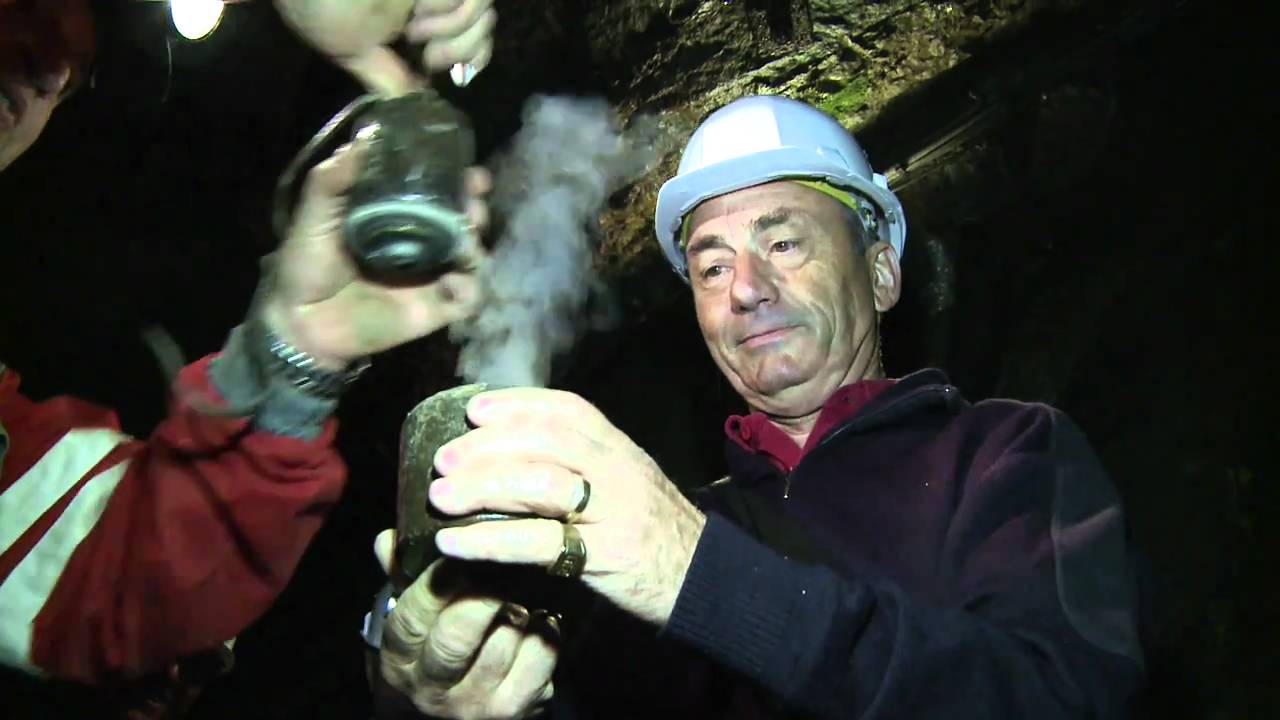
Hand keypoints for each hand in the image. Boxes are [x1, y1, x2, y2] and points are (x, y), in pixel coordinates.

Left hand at [260, 138, 490, 368]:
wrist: (300, 321)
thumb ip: (335, 178)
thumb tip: (366, 138)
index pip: (437, 194)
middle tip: (473, 203)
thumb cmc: (306, 264)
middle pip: (462, 223)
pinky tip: (453, 282)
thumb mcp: (315, 213)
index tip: (468, 170)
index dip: (458, 181)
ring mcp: (429, 278)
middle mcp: (419, 244)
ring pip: (471, 258)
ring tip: (466, 242)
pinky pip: (467, 299)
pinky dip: (469, 289)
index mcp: (396, 218)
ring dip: (475, 246)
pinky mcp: (434, 310)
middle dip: (474, 209)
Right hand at [275, 0, 495, 95]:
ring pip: (482, 12)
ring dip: (449, 30)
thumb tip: (416, 100)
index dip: (478, 57)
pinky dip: (446, 8)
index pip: (477, 39)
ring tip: (413, 28)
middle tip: (424, 51)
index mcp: (418, 21)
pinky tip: (415, 7)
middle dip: (460, 49)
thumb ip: (388, 77)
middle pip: (486, 27)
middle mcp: (433, 2)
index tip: (458, 75)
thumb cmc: (320, 8)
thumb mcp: (355, 53)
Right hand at [373, 531, 557, 718]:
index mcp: (400, 659)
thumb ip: (401, 574)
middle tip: (502, 561)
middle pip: (455, 638)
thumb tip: (389, 538)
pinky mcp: (517, 708)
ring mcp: (476, 703)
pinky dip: (546, 626)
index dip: (436, 582)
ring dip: (518, 604)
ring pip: (505, 640)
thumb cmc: (431, 649)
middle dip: (482, 595)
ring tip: (524, 581)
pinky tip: (541, 612)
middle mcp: (433, 688)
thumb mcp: (410, 619)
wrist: (451, 716)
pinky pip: (541, 655)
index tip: (460, 547)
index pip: (411, 619)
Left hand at [428, 389, 707, 626]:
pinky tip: (455, 545)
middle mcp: (617, 470)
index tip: (475, 409)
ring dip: (482, 486)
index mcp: (619, 447)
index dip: (517, 404)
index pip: (566, 409)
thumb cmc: (654, 530)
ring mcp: (614, 511)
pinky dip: (490, 541)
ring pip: (542, 484)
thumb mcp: (624, 482)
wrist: (706, 580)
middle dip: (488, 446)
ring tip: (441, 498)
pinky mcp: (607, 556)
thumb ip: (581, 465)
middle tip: (443, 460)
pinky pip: (540, 543)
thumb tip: (509, 457)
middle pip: (546, 441)